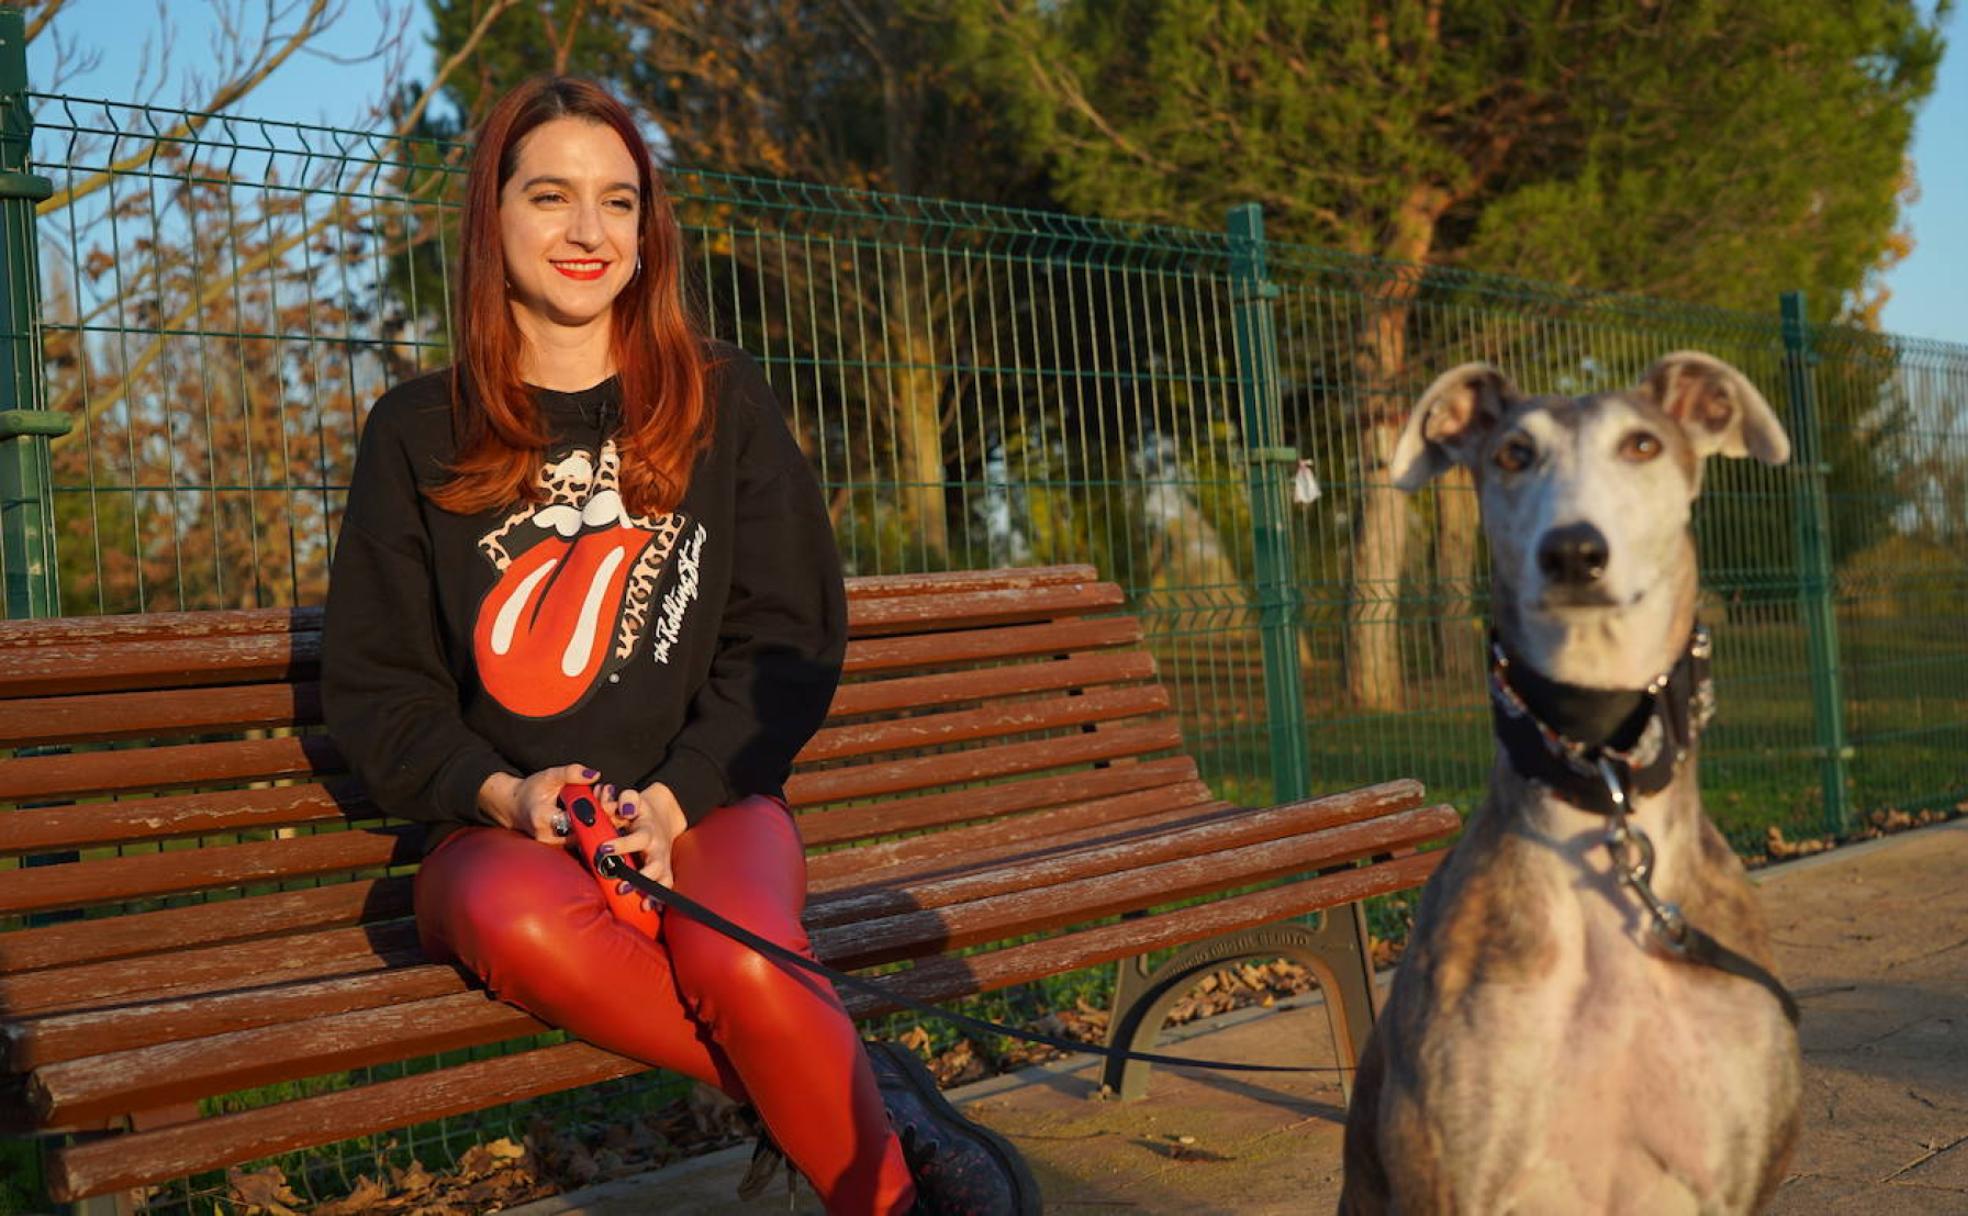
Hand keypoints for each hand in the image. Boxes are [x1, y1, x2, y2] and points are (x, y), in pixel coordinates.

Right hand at [477, 763, 599, 844]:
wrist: (516, 807)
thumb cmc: (532, 790)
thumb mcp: (550, 775)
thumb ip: (572, 773)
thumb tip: (595, 775)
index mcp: (543, 819)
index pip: (576, 821)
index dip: (596, 812)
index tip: (609, 801)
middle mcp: (549, 837)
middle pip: (586, 832)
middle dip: (604, 817)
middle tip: (614, 801)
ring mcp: (555, 846)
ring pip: (588, 838)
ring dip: (602, 822)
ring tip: (608, 802)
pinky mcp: (561, 848)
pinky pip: (584, 839)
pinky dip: (595, 827)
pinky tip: (601, 811)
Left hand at [598, 782, 689, 896]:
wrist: (664, 816)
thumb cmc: (640, 811)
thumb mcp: (634, 799)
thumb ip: (626, 800)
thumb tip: (617, 806)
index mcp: (647, 831)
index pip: (638, 838)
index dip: (622, 844)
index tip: (604, 850)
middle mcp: (657, 849)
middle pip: (654, 865)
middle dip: (639, 878)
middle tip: (620, 886)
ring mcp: (662, 862)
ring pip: (662, 880)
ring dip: (650, 892)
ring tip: (640, 903)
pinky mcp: (665, 872)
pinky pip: (665, 888)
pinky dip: (659, 899)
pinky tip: (649, 908)